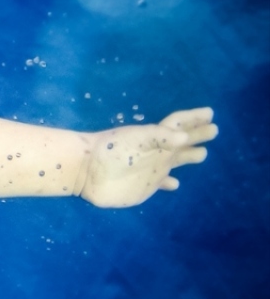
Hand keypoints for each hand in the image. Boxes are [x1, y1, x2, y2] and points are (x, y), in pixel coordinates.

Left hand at [79, 107, 216, 207]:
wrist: (85, 171)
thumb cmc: (109, 151)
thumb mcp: (137, 139)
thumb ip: (160, 137)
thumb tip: (185, 137)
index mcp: (156, 137)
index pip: (178, 124)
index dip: (194, 118)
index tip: (210, 113)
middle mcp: (156, 152)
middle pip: (182, 141)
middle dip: (197, 135)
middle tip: (213, 129)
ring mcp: (151, 169)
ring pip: (175, 160)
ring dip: (188, 156)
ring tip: (201, 153)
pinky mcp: (143, 186)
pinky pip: (160, 182)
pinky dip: (168, 182)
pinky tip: (174, 184)